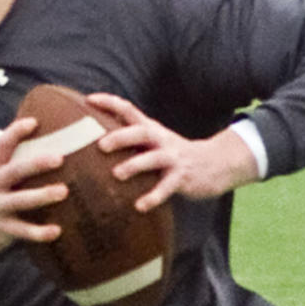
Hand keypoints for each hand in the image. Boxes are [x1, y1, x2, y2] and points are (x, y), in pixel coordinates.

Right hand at [0, 117, 68, 257]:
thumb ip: (6, 156)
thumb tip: (34, 129)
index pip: (2, 145)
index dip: (16, 132)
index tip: (34, 122)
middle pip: (14, 171)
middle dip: (36, 164)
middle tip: (59, 158)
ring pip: (20, 200)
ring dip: (42, 195)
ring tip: (63, 191)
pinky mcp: (2, 228)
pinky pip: (22, 230)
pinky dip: (39, 233)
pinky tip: (56, 231)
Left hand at [87, 93, 259, 211]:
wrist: (216, 163)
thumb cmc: (172, 153)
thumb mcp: (153, 140)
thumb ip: (129, 136)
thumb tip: (93, 134)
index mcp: (150, 129)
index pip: (128, 109)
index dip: (110, 103)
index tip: (88, 100)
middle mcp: (161, 140)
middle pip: (141, 132)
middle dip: (121, 137)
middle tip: (101, 145)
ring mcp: (172, 158)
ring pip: (154, 158)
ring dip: (135, 165)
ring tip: (116, 175)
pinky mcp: (182, 177)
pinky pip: (167, 187)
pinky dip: (153, 196)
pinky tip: (140, 206)